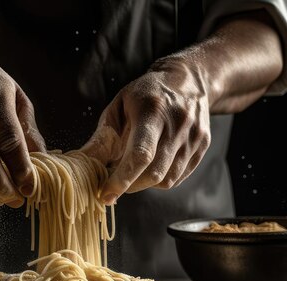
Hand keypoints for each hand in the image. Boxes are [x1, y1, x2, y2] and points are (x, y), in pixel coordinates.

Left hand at [81, 57, 210, 204]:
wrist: (188, 80)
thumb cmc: (144, 96)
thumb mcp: (117, 109)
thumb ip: (102, 139)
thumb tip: (83, 165)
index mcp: (152, 111)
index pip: (140, 155)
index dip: (122, 180)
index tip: (106, 194)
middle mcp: (177, 124)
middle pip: (154, 173)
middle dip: (130, 185)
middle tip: (115, 183)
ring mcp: (194, 136)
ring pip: (167, 180)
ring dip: (145, 184)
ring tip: (134, 171)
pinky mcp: (203, 146)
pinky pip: (178, 177)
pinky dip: (161, 180)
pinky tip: (151, 167)